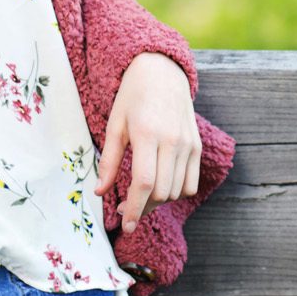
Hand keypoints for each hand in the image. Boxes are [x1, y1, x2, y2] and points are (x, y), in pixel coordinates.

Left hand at [92, 52, 201, 234]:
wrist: (162, 71)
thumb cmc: (133, 97)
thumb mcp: (114, 125)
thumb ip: (109, 161)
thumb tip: (99, 192)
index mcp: (147, 133)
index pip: (143, 182)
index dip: (134, 208)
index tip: (125, 224)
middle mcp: (172, 141)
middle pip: (161, 192)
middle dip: (142, 208)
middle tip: (126, 208)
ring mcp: (188, 144)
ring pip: (176, 191)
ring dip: (158, 202)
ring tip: (141, 197)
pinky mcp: (197, 146)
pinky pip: (190, 184)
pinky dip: (176, 193)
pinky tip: (160, 187)